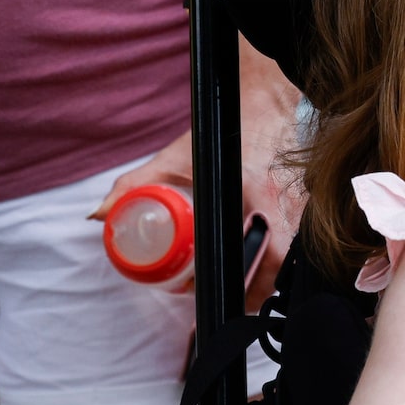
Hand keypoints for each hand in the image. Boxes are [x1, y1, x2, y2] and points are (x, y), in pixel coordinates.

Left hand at [95, 40, 303, 304]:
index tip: (198, 293)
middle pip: (271, 271)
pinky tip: (255, 272)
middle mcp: (282, 205)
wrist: (267, 103)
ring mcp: (299, 209)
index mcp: (249, 193)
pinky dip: (274, 266)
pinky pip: (292, 249)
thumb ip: (133, 185)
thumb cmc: (222, 132)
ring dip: (260, 283)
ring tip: (232, 294)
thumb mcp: (173, 157)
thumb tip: (98, 216)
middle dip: (244, 295)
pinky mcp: (306, 209)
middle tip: (213, 301)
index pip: (246, 254)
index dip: (226, 283)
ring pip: (286, 264)